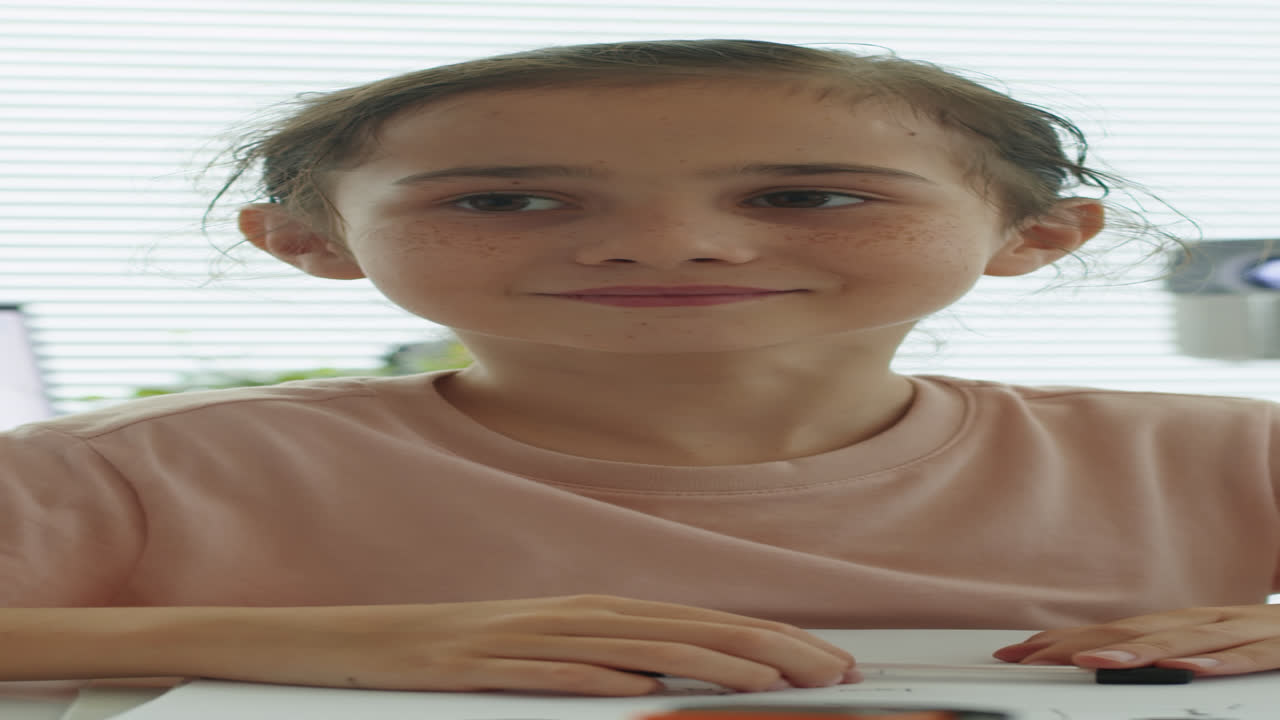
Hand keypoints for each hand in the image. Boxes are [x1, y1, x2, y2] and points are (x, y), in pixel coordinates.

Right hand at [202, 594, 855, 695]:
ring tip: (769, 680)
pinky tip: (642, 693)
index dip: (764, 639)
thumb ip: (601, 660)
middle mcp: (566, 614)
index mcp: (588, 614)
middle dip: (764, 647)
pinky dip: (598, 678)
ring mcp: (522, 636)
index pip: (694, 623)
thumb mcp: (538, 654)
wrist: (360, 642)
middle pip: (680, 628)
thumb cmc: (455, 652)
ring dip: (704, 660)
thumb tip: (667, 683)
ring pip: (630, 645)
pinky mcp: (477, 661)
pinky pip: (545, 671)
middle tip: (832, 669)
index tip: (826, 661)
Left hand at [991, 604, 1279, 676]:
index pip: (1113, 631)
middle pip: (1134, 632)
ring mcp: (1245, 629)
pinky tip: (1188, 670)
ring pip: (1183, 640)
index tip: (1016, 653)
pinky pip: (1249, 654)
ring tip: (1092, 662)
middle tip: (1032, 658)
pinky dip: (1218, 661)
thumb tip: (1111, 667)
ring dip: (1136, 652)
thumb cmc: (1274, 639)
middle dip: (1079, 644)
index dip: (1064, 640)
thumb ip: (1170, 655)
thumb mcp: (1218, 646)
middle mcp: (1207, 621)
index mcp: (1187, 624)